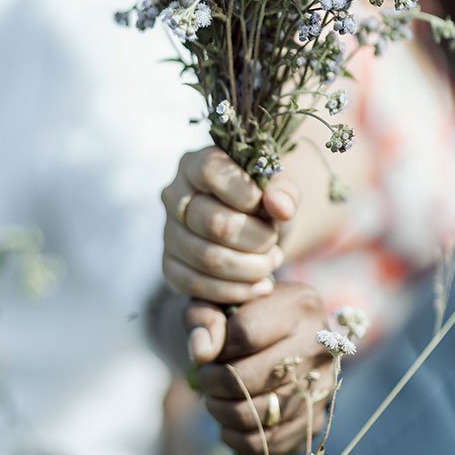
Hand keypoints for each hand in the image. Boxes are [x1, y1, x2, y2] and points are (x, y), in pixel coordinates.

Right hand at [161, 147, 298, 304]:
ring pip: (208, 259)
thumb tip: (281, 207)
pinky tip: (261, 286)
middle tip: (275, 241)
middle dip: (256, 238)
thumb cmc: (263, 198)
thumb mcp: (279, 186)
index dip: (245, 193)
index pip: (210, 172)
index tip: (269, 207)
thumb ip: (284, 190)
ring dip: (251, 268)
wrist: (254, 222)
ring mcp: (169, 232)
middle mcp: (174, 196)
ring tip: (272, 261)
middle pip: (213, 222)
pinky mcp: (171, 266)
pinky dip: (236, 291)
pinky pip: (197, 286)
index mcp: (195, 163)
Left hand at [184, 283, 331, 454]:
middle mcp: (321, 343)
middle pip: (250, 377)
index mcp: (300, 304)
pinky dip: (238, 437)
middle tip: (206, 378)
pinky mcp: (316, 418)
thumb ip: (203, 317)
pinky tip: (229, 421)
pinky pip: (268, 443)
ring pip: (257, 414)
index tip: (209, 350)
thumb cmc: (238, 315)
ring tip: (215, 397)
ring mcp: (323, 384)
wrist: (269, 336)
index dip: (215, 348)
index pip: (245, 333)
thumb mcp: (215, 301)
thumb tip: (203, 353)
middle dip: (214, 383)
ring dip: (222, 411)